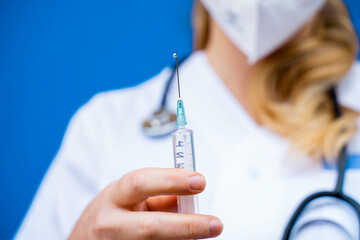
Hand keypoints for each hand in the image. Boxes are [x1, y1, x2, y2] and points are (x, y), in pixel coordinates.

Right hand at [69, 168, 222, 238]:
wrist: (84, 239)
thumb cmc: (114, 212)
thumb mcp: (131, 197)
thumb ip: (160, 196)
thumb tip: (191, 198)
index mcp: (114, 197)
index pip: (141, 183)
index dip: (171, 181)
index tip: (199, 181)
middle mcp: (110, 223)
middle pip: (150, 227)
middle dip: (186, 226)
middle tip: (215, 224)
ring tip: (202, 233)